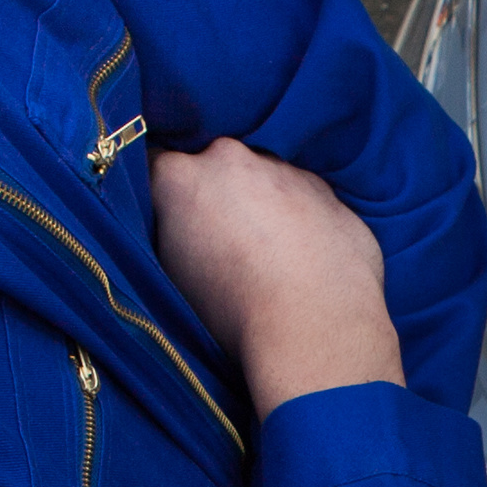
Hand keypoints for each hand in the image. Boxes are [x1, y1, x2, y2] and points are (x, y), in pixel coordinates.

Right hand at [148, 139, 399, 412]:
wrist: (315, 327)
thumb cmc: (231, 312)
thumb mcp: (171, 274)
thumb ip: (168, 231)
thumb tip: (178, 223)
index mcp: (181, 177)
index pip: (155, 166)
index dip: (165, 194)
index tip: (174, 219)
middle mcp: (232, 159)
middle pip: (217, 165)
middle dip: (219, 193)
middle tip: (226, 241)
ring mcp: (287, 171)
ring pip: (268, 179)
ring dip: (266, 204)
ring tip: (273, 257)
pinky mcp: (331, 193)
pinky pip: (309, 200)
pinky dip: (305, 220)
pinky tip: (307, 261)